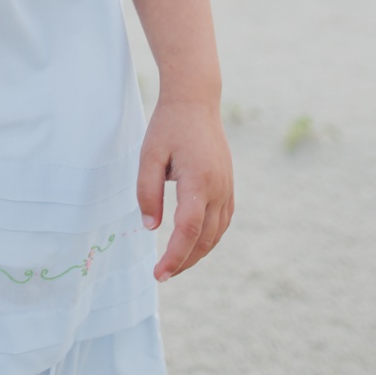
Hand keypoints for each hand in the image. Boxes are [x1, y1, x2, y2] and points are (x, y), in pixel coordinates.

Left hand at [137, 97, 233, 281]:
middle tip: (161, 274)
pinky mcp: (228, 185)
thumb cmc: (169, 126)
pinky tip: (193, 243)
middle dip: (184, 261)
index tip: (158, 273)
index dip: (175, 257)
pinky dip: (208, 238)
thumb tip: (151, 228)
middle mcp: (218, 189)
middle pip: (205, 239)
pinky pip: (222, 221)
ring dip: (197, 253)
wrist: (196, 100)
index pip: (188, 231)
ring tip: (174, 263)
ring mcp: (227, 188)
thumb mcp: (149, 155)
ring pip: (217, 234)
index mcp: (199, 181)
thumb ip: (147, 192)